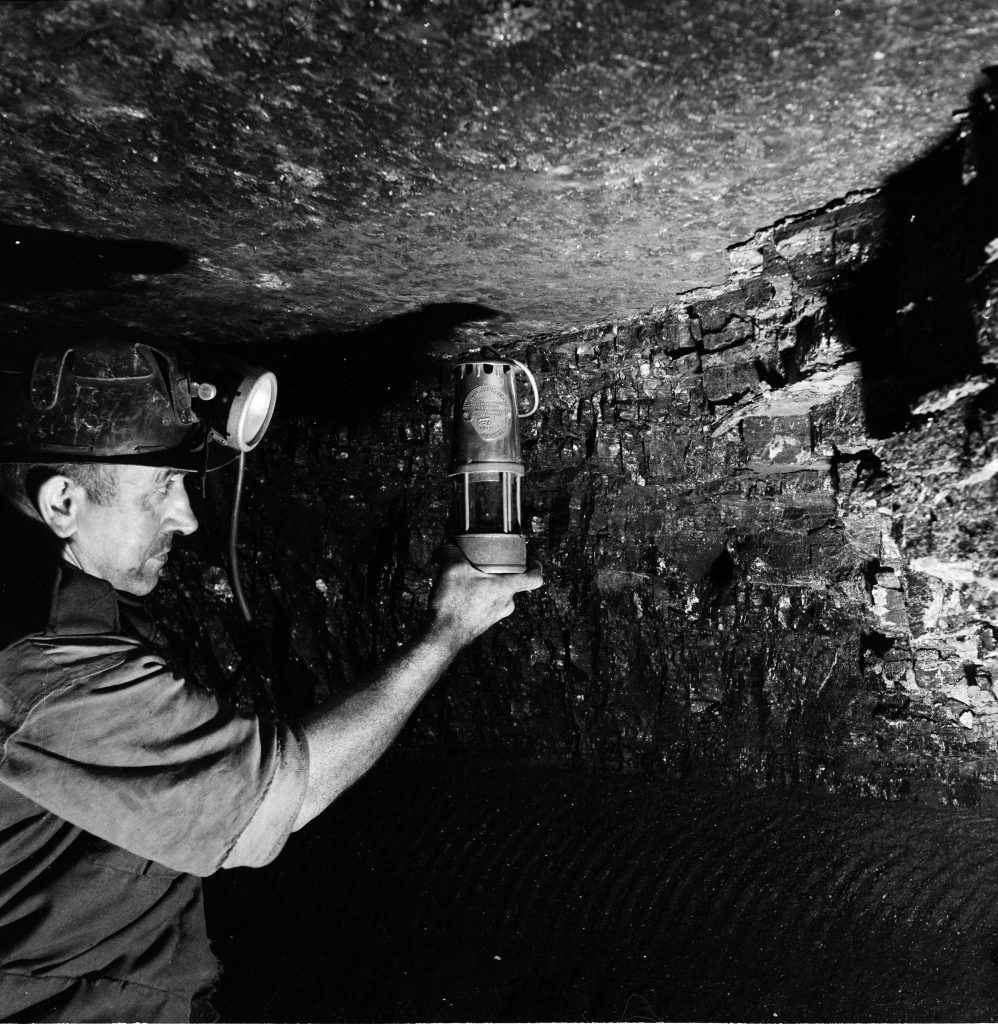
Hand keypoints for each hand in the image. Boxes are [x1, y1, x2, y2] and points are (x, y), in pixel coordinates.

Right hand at [427, 543, 543, 647]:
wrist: (443, 636)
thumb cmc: (454, 605)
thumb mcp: (452, 569)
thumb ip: (452, 552)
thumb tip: (450, 547)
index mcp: (506, 588)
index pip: (534, 578)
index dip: (536, 567)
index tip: (532, 560)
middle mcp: (506, 603)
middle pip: (513, 583)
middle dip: (501, 572)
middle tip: (489, 563)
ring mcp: (496, 615)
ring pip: (498, 594)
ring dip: (488, 585)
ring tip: (469, 577)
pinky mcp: (484, 622)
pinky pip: (487, 605)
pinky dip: (479, 596)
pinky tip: (462, 593)